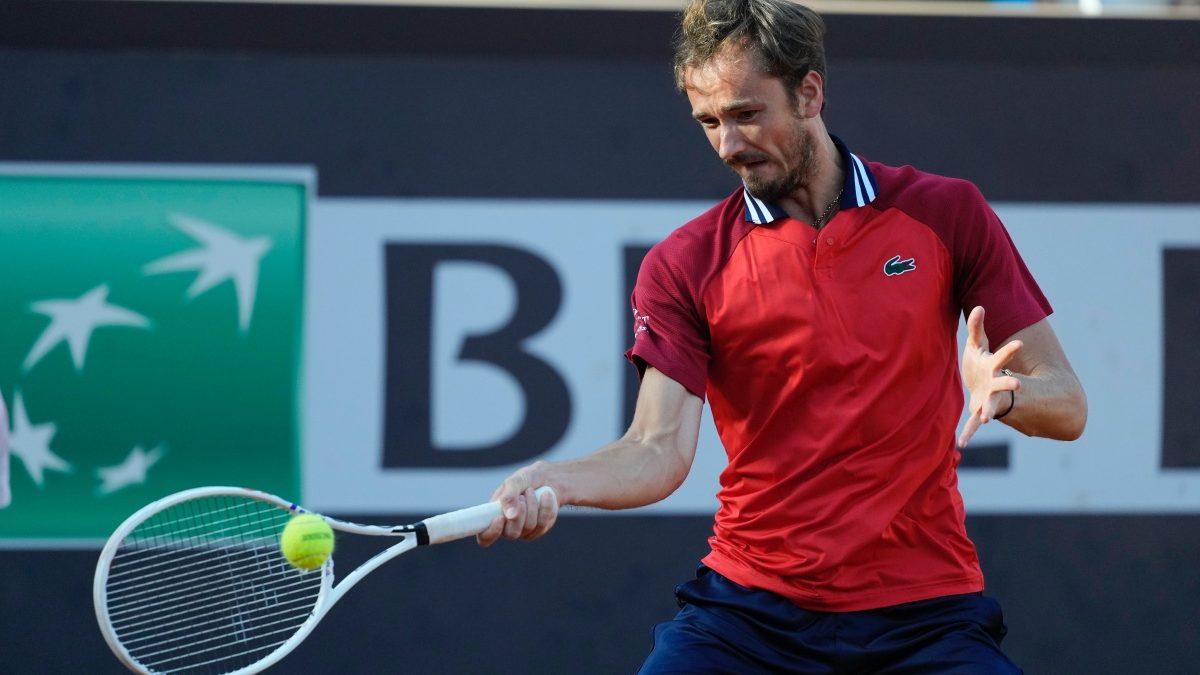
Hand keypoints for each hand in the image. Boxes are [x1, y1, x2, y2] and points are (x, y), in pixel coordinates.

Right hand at [476, 463, 558, 547]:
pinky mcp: (539, 530)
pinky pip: (543, 524)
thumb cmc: (526, 479)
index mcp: (493, 516)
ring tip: (531, 491)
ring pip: (529, 527)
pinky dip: (545, 506)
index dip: (491, 533)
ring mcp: (523, 531)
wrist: (548, 478)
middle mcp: (507, 527)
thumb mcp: (515, 481)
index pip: (485, 537)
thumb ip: (509, 497)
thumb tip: (509, 516)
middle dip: (520, 513)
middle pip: (511, 534)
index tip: (500, 518)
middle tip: (522, 496)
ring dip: (532, 506)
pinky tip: (545, 495)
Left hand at [958, 306, 1021, 448]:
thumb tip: (978, 306)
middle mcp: (995, 384)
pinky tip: (962, 445)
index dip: (1011, 350)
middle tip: (1019, 383)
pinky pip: (972, 424)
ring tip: (986, 418)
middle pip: (1004, 383)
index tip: (1020, 343)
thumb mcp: (977, 344)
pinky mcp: (979, 410)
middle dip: (1010, 383)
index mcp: (994, 366)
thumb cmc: (981, 362)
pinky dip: (968, 433)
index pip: (1004, 356)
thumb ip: (976, 327)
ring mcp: (989, 399)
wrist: (984, 386)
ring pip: (991, 406)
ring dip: (988, 411)